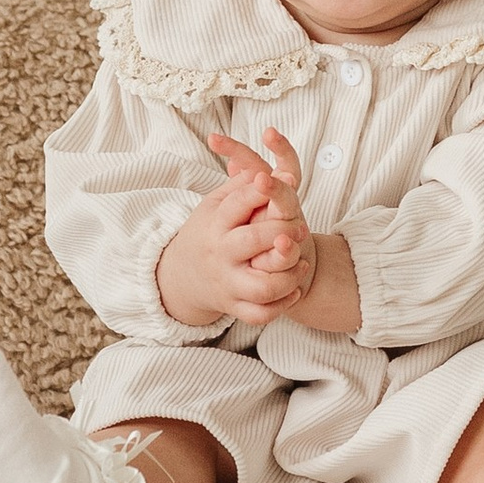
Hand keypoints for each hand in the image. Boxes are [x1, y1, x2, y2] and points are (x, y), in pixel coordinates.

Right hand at [156, 132, 314, 327]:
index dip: (265, 189)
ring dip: (289, 274)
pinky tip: (294, 288)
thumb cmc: (209, 232)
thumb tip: (269, 169)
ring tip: (301, 261)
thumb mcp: (215, 204)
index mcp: (215, 223)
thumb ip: (241, 187)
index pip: (239, 203)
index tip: (290, 179)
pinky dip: (282, 304)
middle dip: (282, 231)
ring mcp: (228, 283)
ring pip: (263, 286)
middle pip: (252, 241)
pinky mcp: (235, 307)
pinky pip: (262, 313)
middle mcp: (220, 254)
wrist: (182, 276)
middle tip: (301, 227)